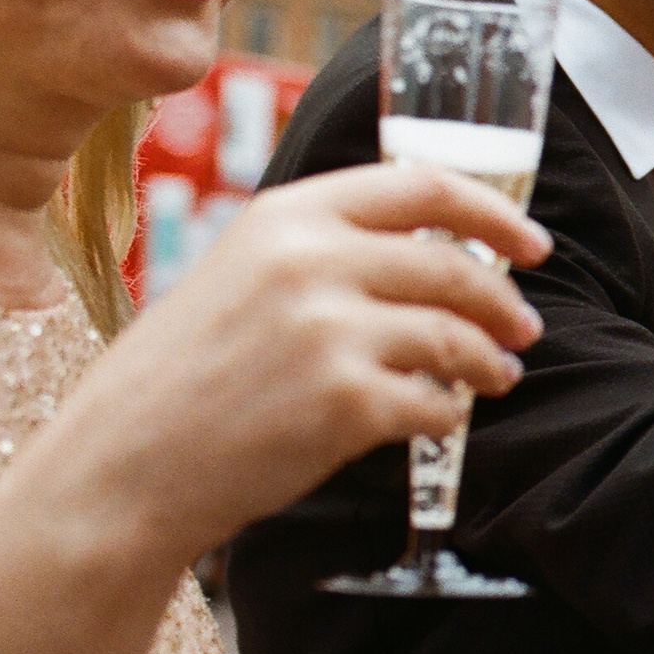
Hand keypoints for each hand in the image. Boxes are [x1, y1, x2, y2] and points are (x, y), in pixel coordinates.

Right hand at [25, 163, 548, 566]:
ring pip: (455, 338)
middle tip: (525, 327)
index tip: (532, 244)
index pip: (423, 186)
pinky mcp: (346, 403)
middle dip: (503, 301)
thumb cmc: (181, 377)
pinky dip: (447, 414)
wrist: (121, 468)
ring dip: (488, 361)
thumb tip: (434, 248)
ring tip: (496, 376)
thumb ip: (323, 250)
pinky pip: (434, 404)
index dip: (493, 213)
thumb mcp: (238, 275)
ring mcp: (330, 332)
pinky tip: (439, 418)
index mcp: (287, 216)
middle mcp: (311, 262)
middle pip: (454, 267)